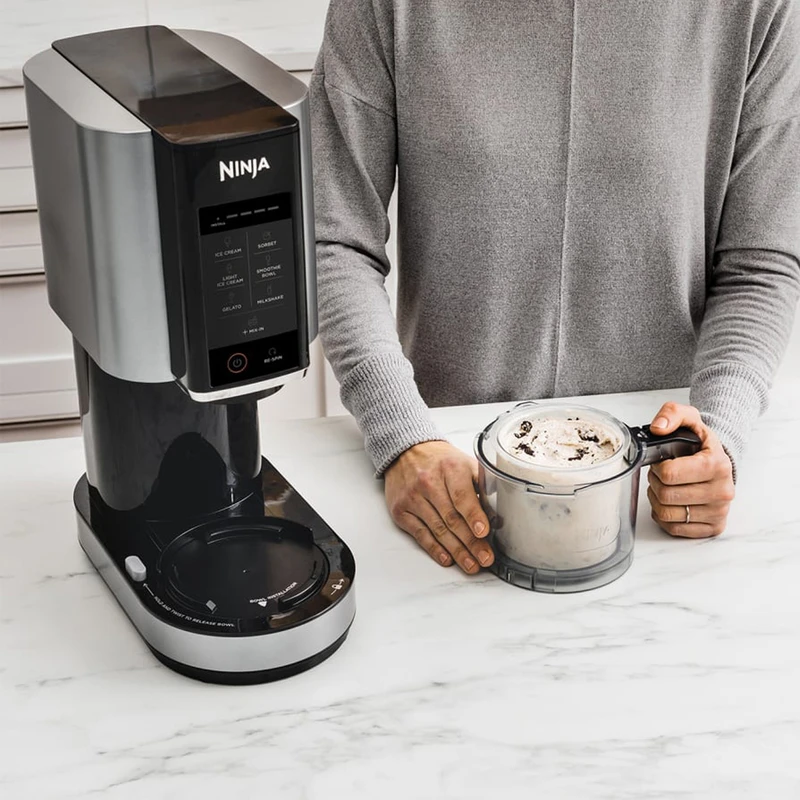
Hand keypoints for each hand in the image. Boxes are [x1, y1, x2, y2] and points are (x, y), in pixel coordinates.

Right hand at [384, 441, 493, 573]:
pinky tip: (447, 559)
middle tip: (485, 558)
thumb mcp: (464, 463)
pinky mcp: (401, 510)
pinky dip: (434, 549)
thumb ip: (482, 484)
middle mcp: (428, 482)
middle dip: (471, 542)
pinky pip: (420, 534)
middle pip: (451, 518)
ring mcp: (412, 498)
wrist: (407, 452)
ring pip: (437, 530)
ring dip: (456, 550)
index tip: (483, 532)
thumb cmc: (441, 461)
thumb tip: (498, 514)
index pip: (462, 495)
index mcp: (450, 468)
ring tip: (471, 564)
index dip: (473, 515)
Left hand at [646, 402, 734, 537]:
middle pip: (666, 495)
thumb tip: (658, 428)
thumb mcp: (689, 419)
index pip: (669, 474)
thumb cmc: (701, 444)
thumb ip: (671, 414)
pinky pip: (674, 529)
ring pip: (667, 514)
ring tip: (665, 487)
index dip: (657, 468)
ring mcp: (719, 512)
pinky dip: (664, 516)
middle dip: (655, 483)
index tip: (661, 463)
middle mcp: (722, 491)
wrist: (719, 461)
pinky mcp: (714, 527)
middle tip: (661, 475)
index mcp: (717, 465)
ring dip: (657, 500)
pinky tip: (670, 502)